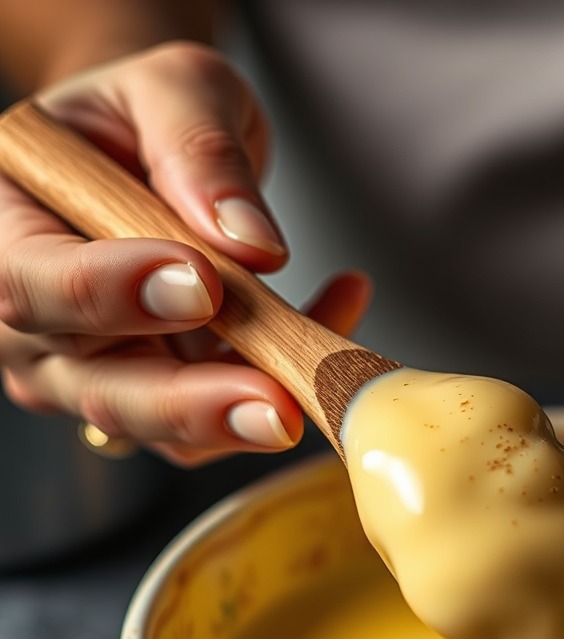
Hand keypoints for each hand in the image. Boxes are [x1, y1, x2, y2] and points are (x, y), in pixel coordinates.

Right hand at [0, 41, 366, 465]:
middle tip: (275, 407)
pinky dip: (282, 386)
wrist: (154, 155)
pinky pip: (218, 421)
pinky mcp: (156, 397)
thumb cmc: (147, 119)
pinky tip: (336, 312)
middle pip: (96, 384)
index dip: (115, 294)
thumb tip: (251, 244)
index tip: (205, 285)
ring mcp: (93, 370)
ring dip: (249, 415)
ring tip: (326, 365)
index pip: (37, 281)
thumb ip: (200, 150)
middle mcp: (35, 318)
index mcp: (7, 224)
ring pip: (162, 428)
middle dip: (192, 402)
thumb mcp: (174, 89)